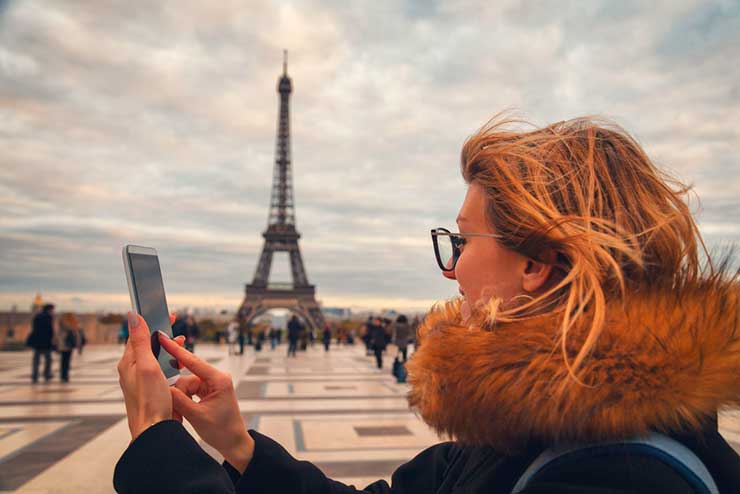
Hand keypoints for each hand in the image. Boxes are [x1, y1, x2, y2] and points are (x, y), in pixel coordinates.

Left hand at [117, 312, 182, 440]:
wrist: (155, 430)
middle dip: (163, 336)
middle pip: (148, 346)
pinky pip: (162, 370)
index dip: (151, 323)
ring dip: (169, 349)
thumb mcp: (146, 366)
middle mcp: (133, 372)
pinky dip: (172, 363)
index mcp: (128, 364)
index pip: (138, 335)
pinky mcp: (153, 390)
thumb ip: (140, 341)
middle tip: (177, 330)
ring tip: (182, 345)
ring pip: (157, 358)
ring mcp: (143, 382)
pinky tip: (181, 366)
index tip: (167, 315)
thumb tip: (133, 316)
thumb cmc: (150, 401)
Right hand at [158, 333, 253, 472]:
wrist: (233, 443)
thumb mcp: (197, 416)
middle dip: (177, 393)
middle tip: (174, 410)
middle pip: (187, 377)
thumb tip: (163, 388)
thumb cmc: (222, 430)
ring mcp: (212, 384)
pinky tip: (182, 412)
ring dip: (180, 400)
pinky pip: (189, 391)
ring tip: (180, 416)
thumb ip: (179, 400)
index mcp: (219, 379)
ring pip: (186, 385)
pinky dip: (183, 401)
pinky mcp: (208, 391)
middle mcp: (216, 378)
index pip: (193, 361)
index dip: (176, 350)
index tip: (163, 338)